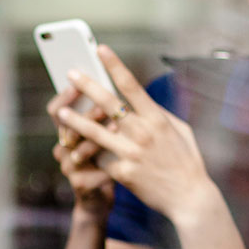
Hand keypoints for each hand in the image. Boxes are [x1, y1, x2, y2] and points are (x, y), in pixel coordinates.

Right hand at [47, 82, 114, 216]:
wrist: (100, 200)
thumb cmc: (106, 161)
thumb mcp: (103, 136)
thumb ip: (105, 116)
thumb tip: (115, 87)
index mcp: (67, 132)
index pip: (56, 110)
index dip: (64, 96)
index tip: (77, 81)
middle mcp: (62, 148)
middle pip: (67, 128)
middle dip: (86, 115)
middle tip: (103, 107)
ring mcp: (69, 168)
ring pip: (79, 150)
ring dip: (97, 140)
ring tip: (116, 130)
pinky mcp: (80, 185)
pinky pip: (95, 172)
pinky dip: (109, 166)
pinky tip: (124, 162)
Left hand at [57, 45, 217, 225]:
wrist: (189, 197)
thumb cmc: (186, 161)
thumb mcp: (179, 131)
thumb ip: (159, 115)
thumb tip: (140, 101)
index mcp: (157, 118)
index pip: (132, 86)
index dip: (115, 66)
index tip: (101, 50)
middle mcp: (143, 133)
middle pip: (108, 104)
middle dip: (87, 86)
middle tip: (70, 73)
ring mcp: (131, 153)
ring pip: (95, 133)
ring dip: (75, 121)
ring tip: (60, 113)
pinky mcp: (122, 173)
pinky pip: (100, 159)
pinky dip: (90, 155)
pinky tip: (75, 151)